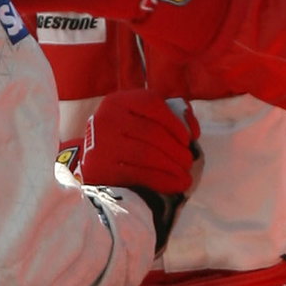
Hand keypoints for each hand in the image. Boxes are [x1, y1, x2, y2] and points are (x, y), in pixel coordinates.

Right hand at [75, 90, 199, 252]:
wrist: (93, 161)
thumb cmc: (126, 137)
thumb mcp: (141, 118)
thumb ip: (172, 115)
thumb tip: (193, 131)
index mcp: (118, 101)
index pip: (152, 103)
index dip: (175, 122)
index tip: (188, 139)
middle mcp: (107, 118)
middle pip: (152, 133)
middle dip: (176, 150)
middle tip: (188, 162)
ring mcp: (102, 144)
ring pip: (147, 155)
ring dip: (172, 167)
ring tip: (185, 176)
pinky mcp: (101, 169)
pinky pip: (139, 175)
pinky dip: (162, 181)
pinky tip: (175, 185)